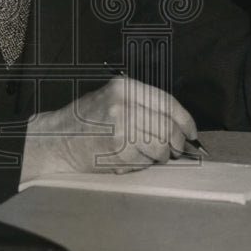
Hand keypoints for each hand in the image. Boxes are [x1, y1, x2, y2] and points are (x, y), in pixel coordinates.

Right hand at [20, 77, 197, 181]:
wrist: (58, 140)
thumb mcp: (111, 97)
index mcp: (123, 87)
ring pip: (160, 146)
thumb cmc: (85, 120)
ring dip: (163, 155)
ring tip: (155, 155)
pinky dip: (146, 164)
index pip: (166, 101)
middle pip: (167, 126)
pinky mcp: (118, 151)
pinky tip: (135, 159)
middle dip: (177, 141)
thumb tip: (176, 122)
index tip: (192, 131)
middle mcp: (123, 105)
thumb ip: (141, 103)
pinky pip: (146, 161)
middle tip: (178, 148)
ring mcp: (121, 128)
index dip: (184, 119)